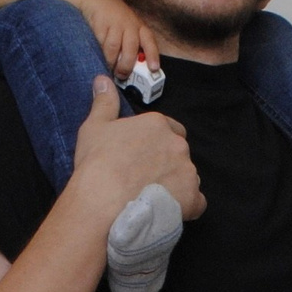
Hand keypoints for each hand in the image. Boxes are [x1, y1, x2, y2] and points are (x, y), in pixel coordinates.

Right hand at [63, 78, 204, 223]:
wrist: (103, 202)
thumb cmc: (97, 164)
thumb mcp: (94, 127)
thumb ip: (104, 102)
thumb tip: (103, 80)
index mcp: (157, 125)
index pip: (169, 129)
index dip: (157, 144)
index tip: (142, 156)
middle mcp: (177, 145)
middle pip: (179, 153)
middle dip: (166, 164)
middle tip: (144, 178)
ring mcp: (187, 172)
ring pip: (187, 176)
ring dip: (175, 185)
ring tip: (152, 197)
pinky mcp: (192, 198)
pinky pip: (196, 202)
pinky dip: (186, 206)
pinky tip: (166, 211)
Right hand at [72, 0, 156, 83]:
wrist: (94, 0)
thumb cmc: (113, 20)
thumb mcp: (127, 29)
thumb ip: (132, 46)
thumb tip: (133, 71)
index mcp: (140, 27)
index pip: (149, 41)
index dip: (153, 56)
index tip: (154, 69)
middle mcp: (130, 24)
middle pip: (131, 48)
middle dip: (126, 65)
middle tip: (121, 75)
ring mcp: (115, 23)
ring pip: (114, 48)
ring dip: (111, 61)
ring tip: (107, 67)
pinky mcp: (100, 24)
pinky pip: (100, 43)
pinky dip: (99, 52)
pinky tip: (97, 54)